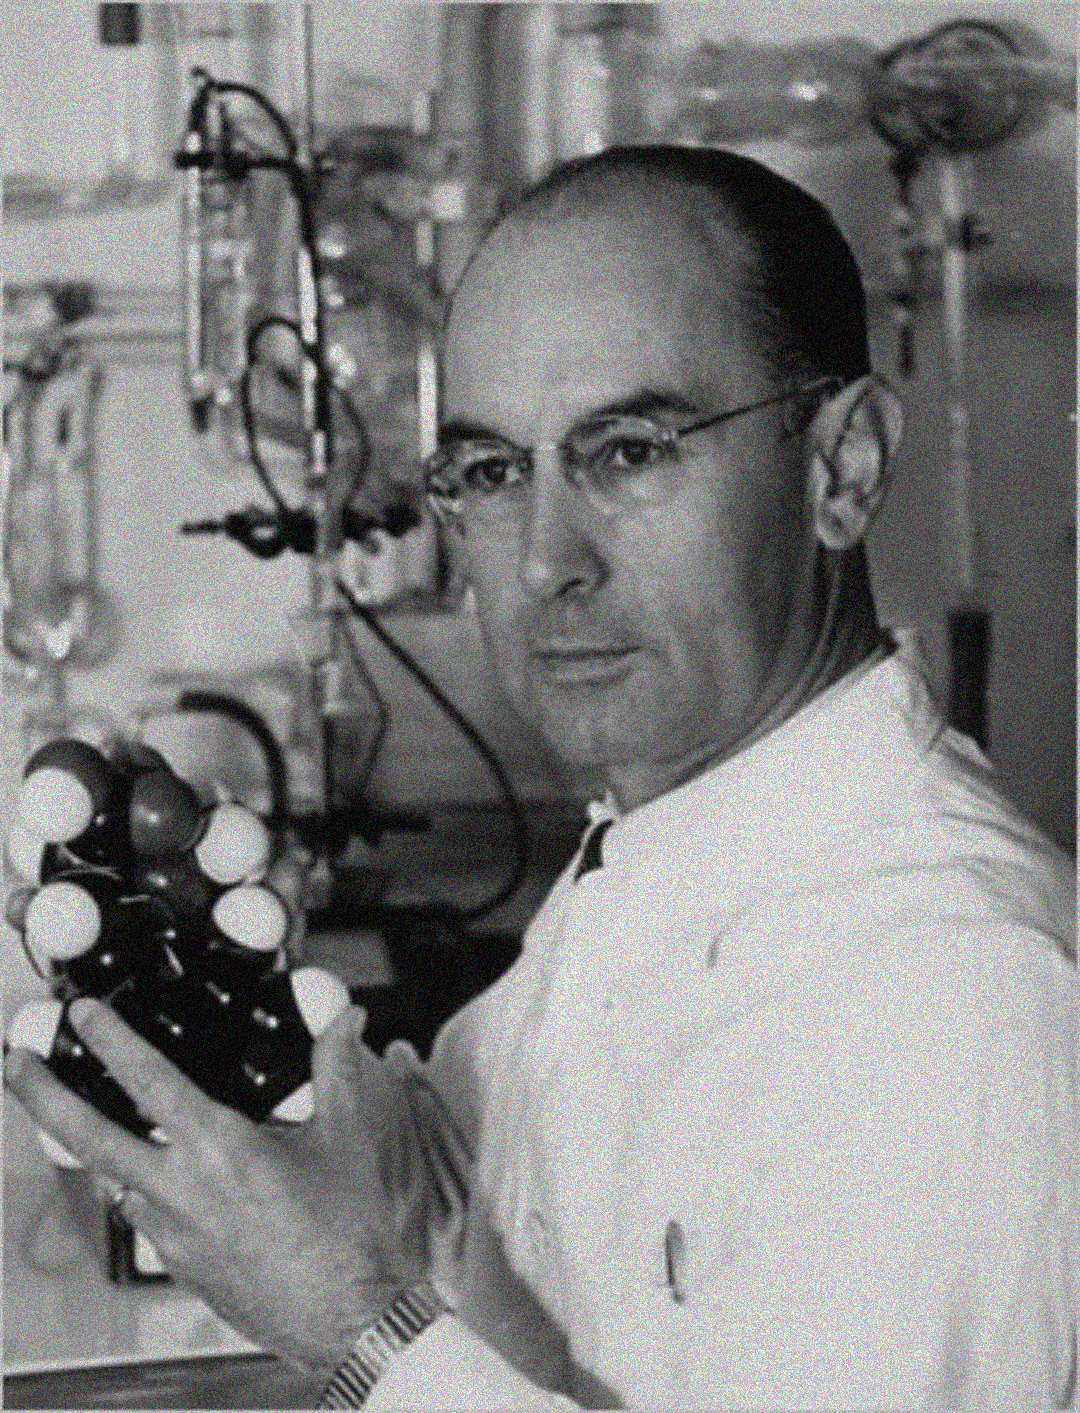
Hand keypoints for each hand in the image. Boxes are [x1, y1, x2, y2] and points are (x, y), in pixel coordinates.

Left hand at [5, 999, 428, 1377]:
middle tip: (18, 1062)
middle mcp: (182, 1190)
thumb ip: (337, 1067)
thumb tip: (345, 1021)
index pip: (148, 1080)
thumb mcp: (344, 1136)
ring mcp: (172, 1232)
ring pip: (114, 1178)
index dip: (111, 1039)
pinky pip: (143, 1214)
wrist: (347, 1317)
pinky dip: (140, 1187)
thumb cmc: (345, 1235)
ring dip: (95, 1145)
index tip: (84, 1013)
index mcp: (220, 1149)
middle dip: (43, 1095)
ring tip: (86, 1116)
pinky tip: (160, 1177)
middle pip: (88, 1135)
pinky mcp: (178, 1264)